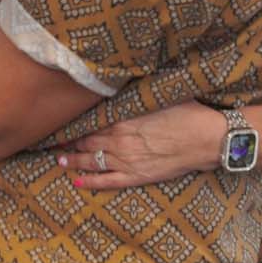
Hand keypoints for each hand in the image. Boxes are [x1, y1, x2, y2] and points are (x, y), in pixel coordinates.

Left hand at [57, 103, 222, 190]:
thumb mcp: (161, 96)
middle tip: (54, 142)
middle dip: (69, 142)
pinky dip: (90, 182)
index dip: (75, 123)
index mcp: (123, 119)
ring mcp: (126, 161)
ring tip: (59, 160)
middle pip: (86, 141)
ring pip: (91, 161)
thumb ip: (139, 94)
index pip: (91, 121)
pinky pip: (107, 181)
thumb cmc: (189, 113)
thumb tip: (130, 80)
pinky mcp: (136, 176)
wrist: (207, 139)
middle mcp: (119, 141)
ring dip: (73, 160)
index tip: (62, 122)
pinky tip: (77, 182)